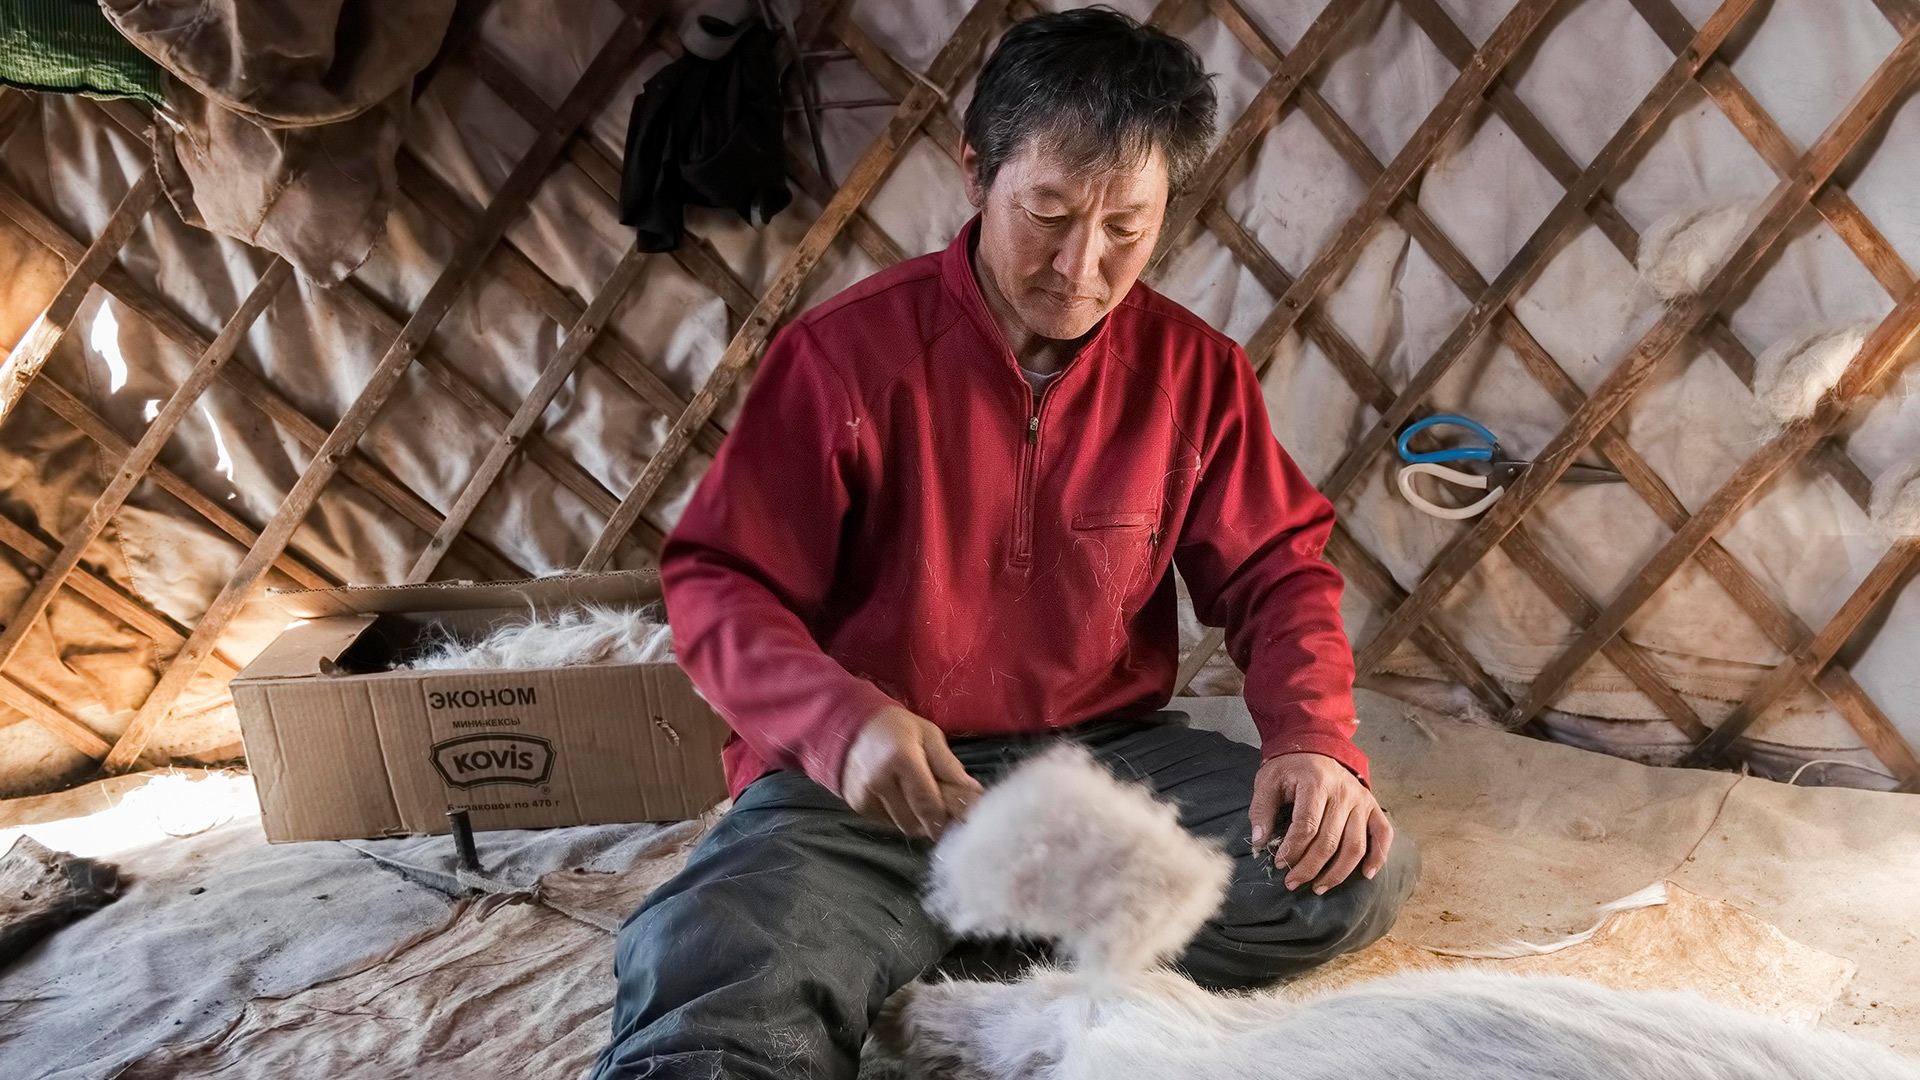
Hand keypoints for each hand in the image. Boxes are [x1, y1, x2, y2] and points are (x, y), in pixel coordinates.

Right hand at [839, 705, 983, 838]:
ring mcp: (864, 795)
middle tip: (944, 810)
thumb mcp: (929, 736)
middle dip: (933, 821)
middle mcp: (879, 781)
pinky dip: (899, 816)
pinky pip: (887, 823)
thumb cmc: (897, 728)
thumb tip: (973, 793)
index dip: (945, 818)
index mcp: (901, 760)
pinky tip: (901, 797)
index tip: (960, 821)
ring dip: (916, 820)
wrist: (852, 725)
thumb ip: (950, 766)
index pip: (927, 804)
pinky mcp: (857, 805)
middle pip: (914, 821)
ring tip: (920, 799)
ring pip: (901, 826)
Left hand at [1249, 752, 1391, 893]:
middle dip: (1309, 868)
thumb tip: (1259, 843)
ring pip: (1355, 846)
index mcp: (1316, 783)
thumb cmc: (1290, 767)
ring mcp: (1361, 800)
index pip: (1307, 825)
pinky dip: (1379, 856)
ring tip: (1319, 888)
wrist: (1315, 745)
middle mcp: (1344, 792)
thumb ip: (1261, 810)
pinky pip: (1383, 834)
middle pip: (1330, 841)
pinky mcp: (1372, 806)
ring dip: (1337, 872)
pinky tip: (1366, 874)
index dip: (1293, 849)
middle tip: (1292, 882)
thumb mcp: (1268, 780)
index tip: (1280, 864)